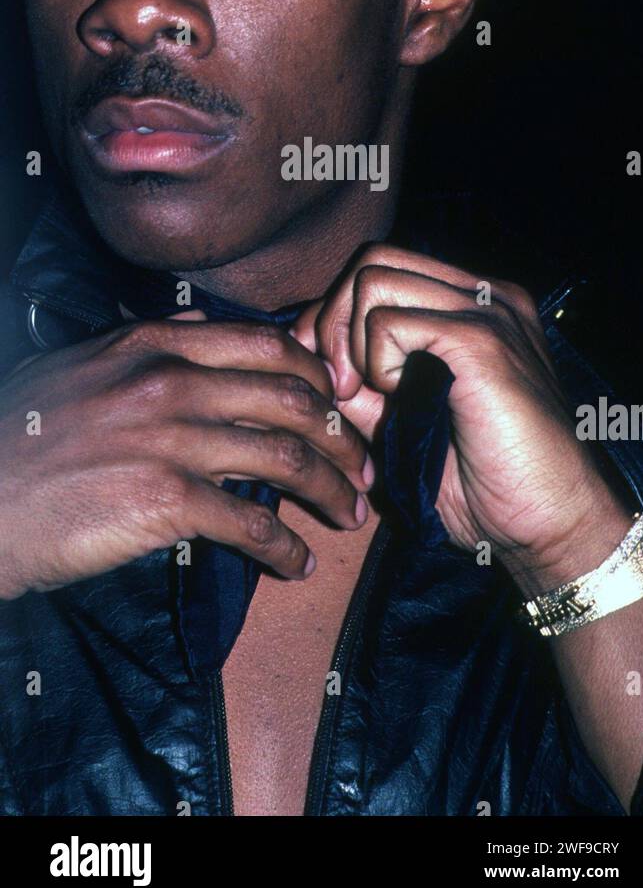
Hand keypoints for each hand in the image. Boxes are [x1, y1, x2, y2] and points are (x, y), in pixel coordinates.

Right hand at [0, 317, 371, 598]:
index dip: (319, 376)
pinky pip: (251, 524)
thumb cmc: (22, 435)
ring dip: (332, 491)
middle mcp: (171, 381)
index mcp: (154, 344)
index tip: (339, 404)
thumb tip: (199, 322)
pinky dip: (286, 549)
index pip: (267, 345)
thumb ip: (147, 339)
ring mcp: (171, 439)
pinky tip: (296, 565)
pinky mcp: (164, 501)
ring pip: (287, 458)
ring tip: (349, 516)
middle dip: (343, 436)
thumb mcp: (80, 363)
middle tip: (362, 466)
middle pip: (293, 399)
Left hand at [291, 244, 629, 579]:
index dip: (336, 317)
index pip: (382, 270)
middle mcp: (485, 296)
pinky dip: (376, 362)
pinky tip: (402, 398)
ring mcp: (487, 311)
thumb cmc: (488, 485)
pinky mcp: (480, 340)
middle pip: (372, 260)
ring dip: (353, 341)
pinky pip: (387, 321)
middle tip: (342, 387)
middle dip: (334, 321)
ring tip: (373, 394)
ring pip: (373, 279)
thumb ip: (366, 388)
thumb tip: (312, 361)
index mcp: (474, 309)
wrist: (554, 524)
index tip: (330, 379)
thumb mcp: (408, 426)